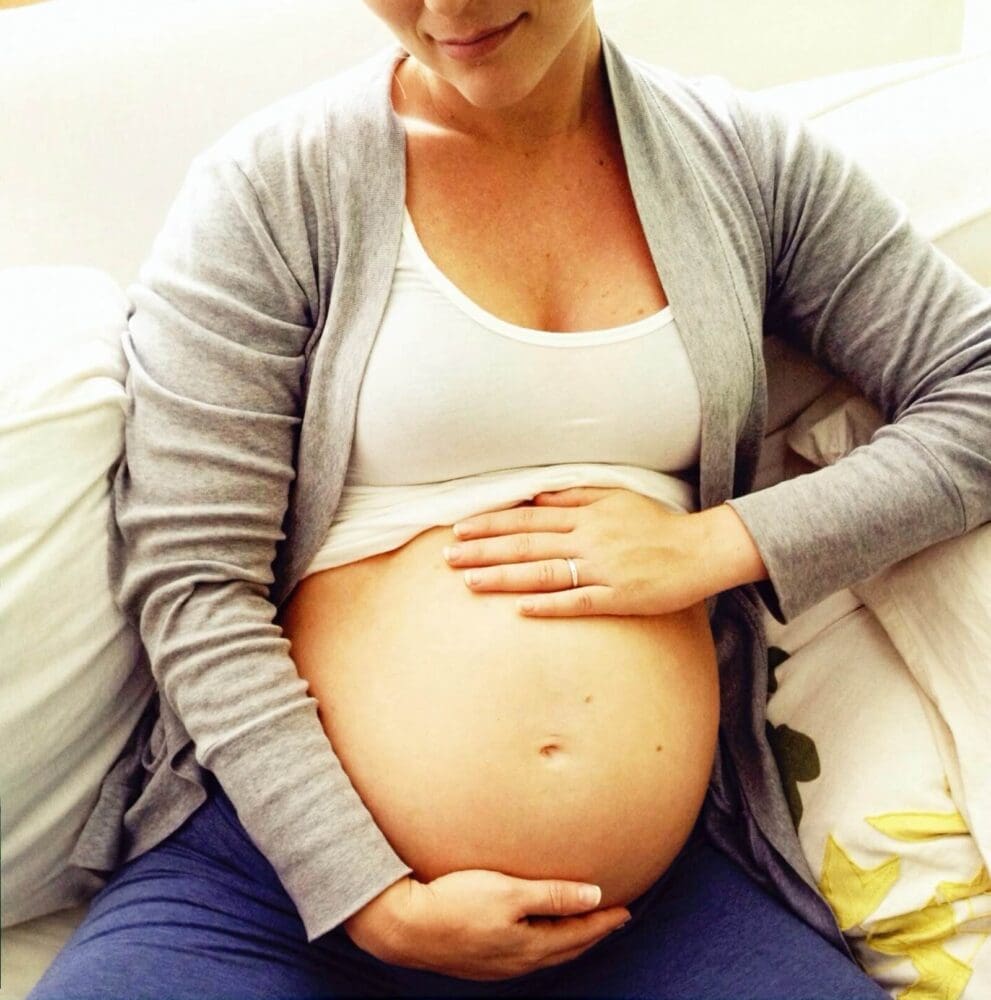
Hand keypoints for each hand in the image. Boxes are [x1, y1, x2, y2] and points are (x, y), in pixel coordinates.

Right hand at [342, 871, 630, 981]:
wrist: (405, 925)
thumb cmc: (455, 901)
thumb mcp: (508, 891)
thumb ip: (553, 894)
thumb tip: (595, 895)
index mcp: (530, 946)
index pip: (579, 933)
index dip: (604, 920)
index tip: (626, 908)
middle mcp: (518, 961)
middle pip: (567, 948)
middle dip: (592, 933)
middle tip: (613, 918)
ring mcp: (498, 965)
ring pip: (546, 954)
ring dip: (569, 940)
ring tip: (582, 926)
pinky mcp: (480, 962)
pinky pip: (526, 955)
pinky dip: (544, 944)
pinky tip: (537, 935)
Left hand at [442, 487, 767, 617]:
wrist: (701, 550)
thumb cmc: (656, 523)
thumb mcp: (615, 497)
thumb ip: (574, 496)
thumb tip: (533, 496)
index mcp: (585, 515)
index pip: (527, 518)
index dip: (491, 524)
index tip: (459, 530)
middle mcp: (588, 540)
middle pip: (526, 544)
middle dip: (483, 551)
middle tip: (447, 558)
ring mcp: (602, 570)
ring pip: (544, 573)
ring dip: (504, 578)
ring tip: (469, 583)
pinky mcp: (618, 598)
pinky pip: (578, 602)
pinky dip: (549, 606)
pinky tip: (520, 611)